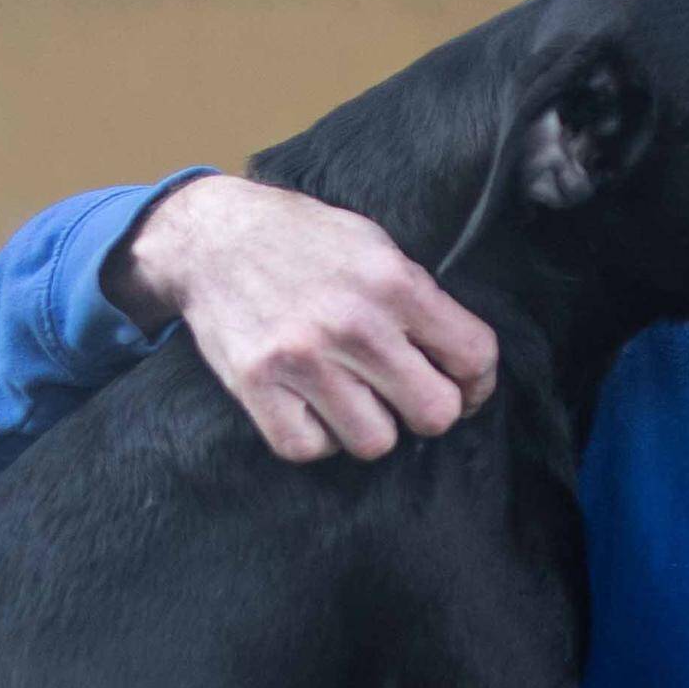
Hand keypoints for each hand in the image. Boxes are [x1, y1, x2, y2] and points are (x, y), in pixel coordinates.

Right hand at [120, 174, 501, 463]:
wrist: (210, 237)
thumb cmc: (302, 241)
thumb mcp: (374, 244)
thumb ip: (419, 299)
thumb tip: (461, 362)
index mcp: (394, 282)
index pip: (474, 357)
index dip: (478, 382)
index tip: (465, 386)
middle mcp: (353, 324)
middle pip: (435, 413)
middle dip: (429, 409)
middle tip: (407, 394)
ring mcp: (302, 360)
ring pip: (375, 442)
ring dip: (371, 426)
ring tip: (353, 396)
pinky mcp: (257, 387)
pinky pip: (310, 449)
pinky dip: (316, 437)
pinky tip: (312, 406)